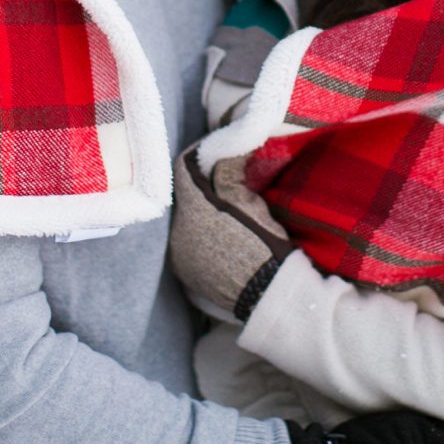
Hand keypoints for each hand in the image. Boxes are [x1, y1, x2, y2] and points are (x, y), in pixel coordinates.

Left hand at [169, 145, 292, 322]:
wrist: (267, 294)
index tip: (213, 149)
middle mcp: (177, 232)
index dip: (198, 154)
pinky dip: (198, 230)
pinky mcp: (184, 271)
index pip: (183, 169)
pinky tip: (218, 230)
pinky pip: (186, 239)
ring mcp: (178, 255)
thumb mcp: (250, 202)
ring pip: (184, 218)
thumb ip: (230, 172)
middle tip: (220, 174)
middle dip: (199, 182)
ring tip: (222, 204)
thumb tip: (225, 149)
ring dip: (198, 208)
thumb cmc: (263, 243)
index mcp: (192, 211)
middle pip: (183, 195)